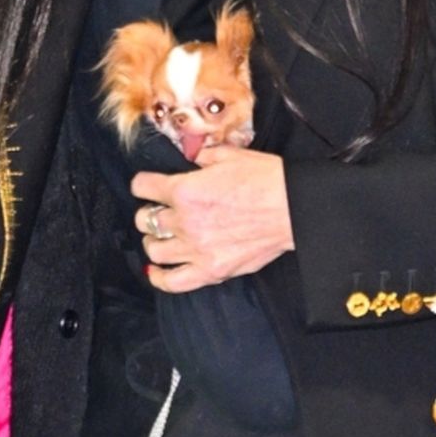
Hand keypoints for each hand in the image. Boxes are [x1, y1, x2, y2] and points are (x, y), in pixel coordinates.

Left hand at [133, 146, 294, 291]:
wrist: (292, 208)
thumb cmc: (266, 180)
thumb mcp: (230, 155)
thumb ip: (202, 157)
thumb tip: (191, 159)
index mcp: (184, 189)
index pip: (143, 186)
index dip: (143, 184)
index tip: (147, 186)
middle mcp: (184, 221)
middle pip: (145, 220)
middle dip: (148, 213)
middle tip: (158, 212)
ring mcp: (196, 249)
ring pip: (154, 250)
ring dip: (154, 242)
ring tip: (162, 238)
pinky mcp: (211, 271)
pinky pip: (172, 282)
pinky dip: (160, 277)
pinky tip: (157, 270)